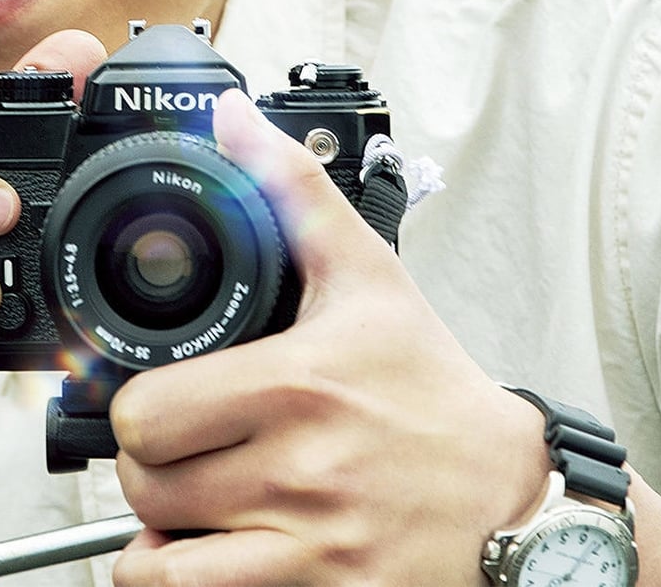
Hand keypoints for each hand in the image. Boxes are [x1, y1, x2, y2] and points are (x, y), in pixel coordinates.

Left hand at [108, 88, 551, 584]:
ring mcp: (310, 542)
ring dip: (162, 528)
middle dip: (151, 465)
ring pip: (156, 549)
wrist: (518, 504)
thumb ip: (291, 193)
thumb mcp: (371, 280)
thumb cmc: (435, 395)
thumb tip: (232, 120)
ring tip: (197, 502)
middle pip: (143, 478)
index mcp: (300, 382)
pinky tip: (207, 553)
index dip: (142, 406)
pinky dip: (178, 582)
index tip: (170, 400)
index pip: (145, 411)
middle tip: (186, 451)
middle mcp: (303, 467)